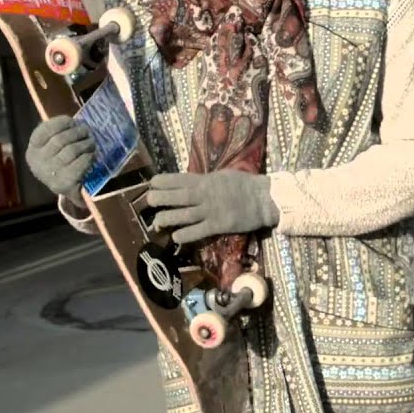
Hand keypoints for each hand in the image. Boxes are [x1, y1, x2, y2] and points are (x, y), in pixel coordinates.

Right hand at [25, 116, 94, 205]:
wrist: (64, 189)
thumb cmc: (58, 163)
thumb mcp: (51, 148)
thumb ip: (57, 134)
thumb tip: (75, 121)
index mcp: (33, 150)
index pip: (44, 130)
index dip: (60, 122)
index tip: (72, 120)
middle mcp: (38, 161)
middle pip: (60, 139)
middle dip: (77, 132)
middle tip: (87, 131)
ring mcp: (50, 173)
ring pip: (71, 151)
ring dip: (85, 144)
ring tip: (91, 142)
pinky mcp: (64, 183)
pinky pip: (80, 163)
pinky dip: (89, 157)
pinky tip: (92, 155)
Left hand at [146, 170, 279, 243]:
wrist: (264, 199)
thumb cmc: (244, 184)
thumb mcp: (222, 175)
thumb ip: (204, 180)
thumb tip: (188, 183)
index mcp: (204, 180)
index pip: (176, 179)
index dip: (160, 182)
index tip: (152, 185)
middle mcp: (204, 195)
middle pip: (174, 197)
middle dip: (157, 199)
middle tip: (149, 202)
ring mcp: (210, 211)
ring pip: (182, 215)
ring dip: (166, 218)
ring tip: (157, 222)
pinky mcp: (218, 226)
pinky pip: (196, 232)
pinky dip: (184, 235)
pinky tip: (175, 237)